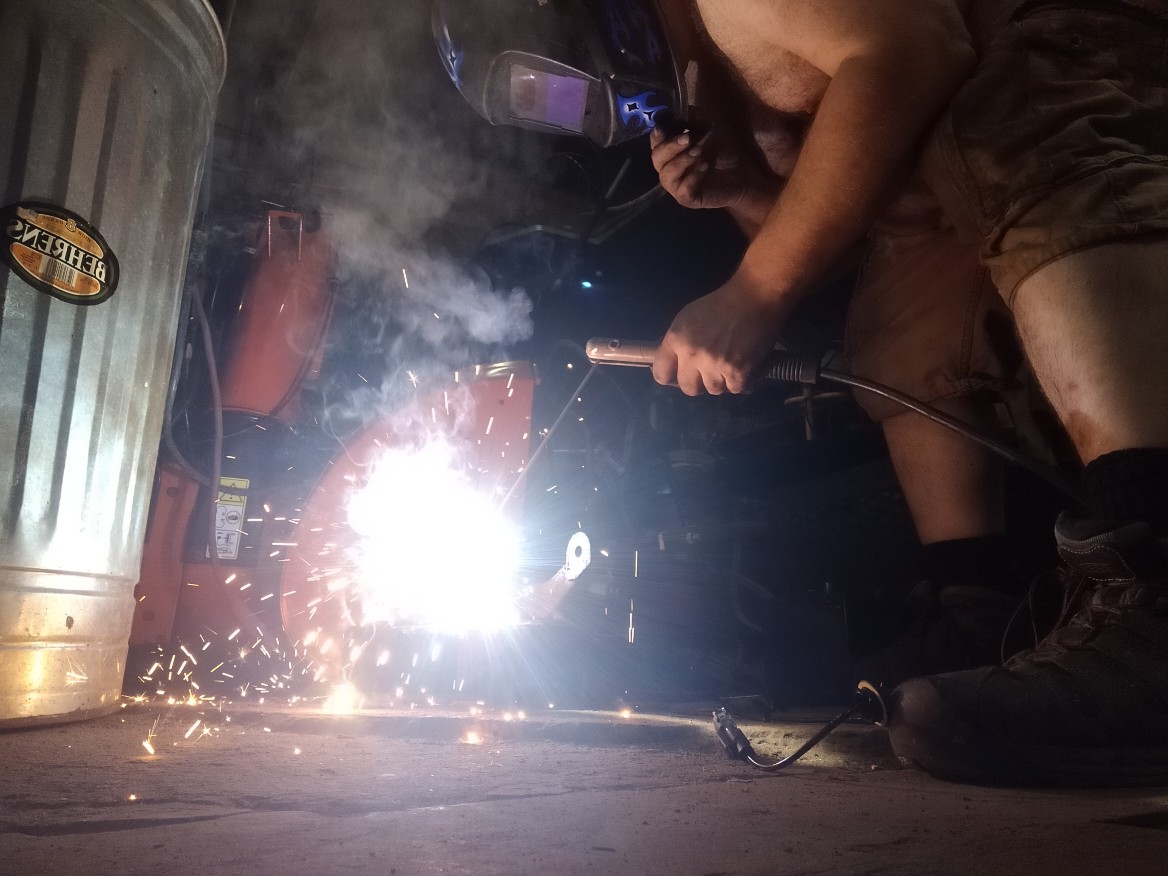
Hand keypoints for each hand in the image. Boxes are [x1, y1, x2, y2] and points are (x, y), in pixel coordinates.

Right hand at [650, 127, 775, 212]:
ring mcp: (676, 185)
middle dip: (670, 147)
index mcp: (670, 150)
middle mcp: (668, 168)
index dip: (658, 136)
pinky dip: (692, 177)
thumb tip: (673, 112)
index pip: (654, 143)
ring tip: (699, 153)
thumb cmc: (723, 148)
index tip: (666, 129)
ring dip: (682, 162)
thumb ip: (690, 118)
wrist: (742, 171)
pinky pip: (681, 189)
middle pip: (656, 159)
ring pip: (666, 175)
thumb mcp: (708, 125)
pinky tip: (705, 168)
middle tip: (688, 139)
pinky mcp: (686, 198)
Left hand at [652, 269, 791, 395]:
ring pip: (713, 390)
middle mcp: (692, 355)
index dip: (671, 377)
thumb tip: (674, 364)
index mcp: (676, 340)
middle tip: (709, 372)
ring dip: (722, 381)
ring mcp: (715, 365)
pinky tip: (744, 370)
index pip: (661, 374)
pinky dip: (741, 382)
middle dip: (698, 382)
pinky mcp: (737, 372)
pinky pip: (735, 390)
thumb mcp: (687, 318)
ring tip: (729, 366)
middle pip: (688, 388)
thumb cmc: (720, 304)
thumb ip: (677, 343)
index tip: (680, 374)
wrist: (754, 297)